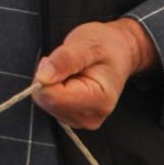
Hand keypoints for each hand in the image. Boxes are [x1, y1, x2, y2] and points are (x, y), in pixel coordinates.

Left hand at [31, 18, 155, 130]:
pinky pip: (49, 104)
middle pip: (47, 101)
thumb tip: (42, 78)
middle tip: (68, 63)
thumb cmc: (107, 46)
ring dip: (52, 82)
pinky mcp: (73, 118)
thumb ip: (65, 59)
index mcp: (99, 100)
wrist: (120, 52)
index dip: (47, 75)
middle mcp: (90, 117)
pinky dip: (54, 88)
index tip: (61, 60)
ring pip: (46, 102)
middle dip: (49, 78)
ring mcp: (81, 121)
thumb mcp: (87, 43)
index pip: (53, 96)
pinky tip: (70, 80)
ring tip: (72, 70)